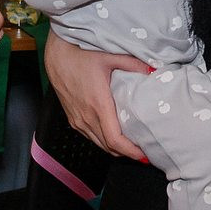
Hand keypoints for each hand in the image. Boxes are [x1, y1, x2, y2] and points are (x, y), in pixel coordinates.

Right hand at [42, 32, 148, 158]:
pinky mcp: (72, 119)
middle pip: (108, 147)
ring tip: (132, 146)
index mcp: (98, 105)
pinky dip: (103, 141)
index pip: (114, 140)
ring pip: (99, 144)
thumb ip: (133, 65)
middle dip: (127, 153)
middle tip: (144, 151)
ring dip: (115, 148)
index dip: (130, 151)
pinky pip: (90, 136)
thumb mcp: (111, 56)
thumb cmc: (81, 54)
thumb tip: (153, 70)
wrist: (57, 55)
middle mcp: (86, 117)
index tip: (144, 154)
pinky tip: (114, 135)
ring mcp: (77, 120)